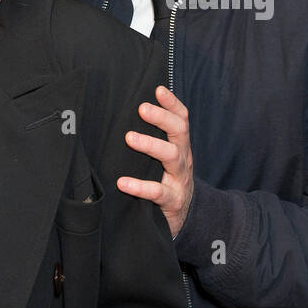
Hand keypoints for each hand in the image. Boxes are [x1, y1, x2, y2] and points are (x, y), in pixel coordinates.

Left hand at [119, 86, 194, 237]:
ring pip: (171, 157)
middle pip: (179, 132)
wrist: (184, 218)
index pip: (181, 119)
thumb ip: (155, 140)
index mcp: (181, 146)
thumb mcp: (165, 159)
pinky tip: (123, 183)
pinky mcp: (172, 201)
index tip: (157, 89)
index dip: (172, 103)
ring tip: (130, 137)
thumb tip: (127, 113)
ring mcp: (180, 180)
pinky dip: (140, 186)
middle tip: (141, 108)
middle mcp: (183, 159)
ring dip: (151, 145)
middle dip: (162, 118)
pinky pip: (158, 192)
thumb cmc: (167, 182)